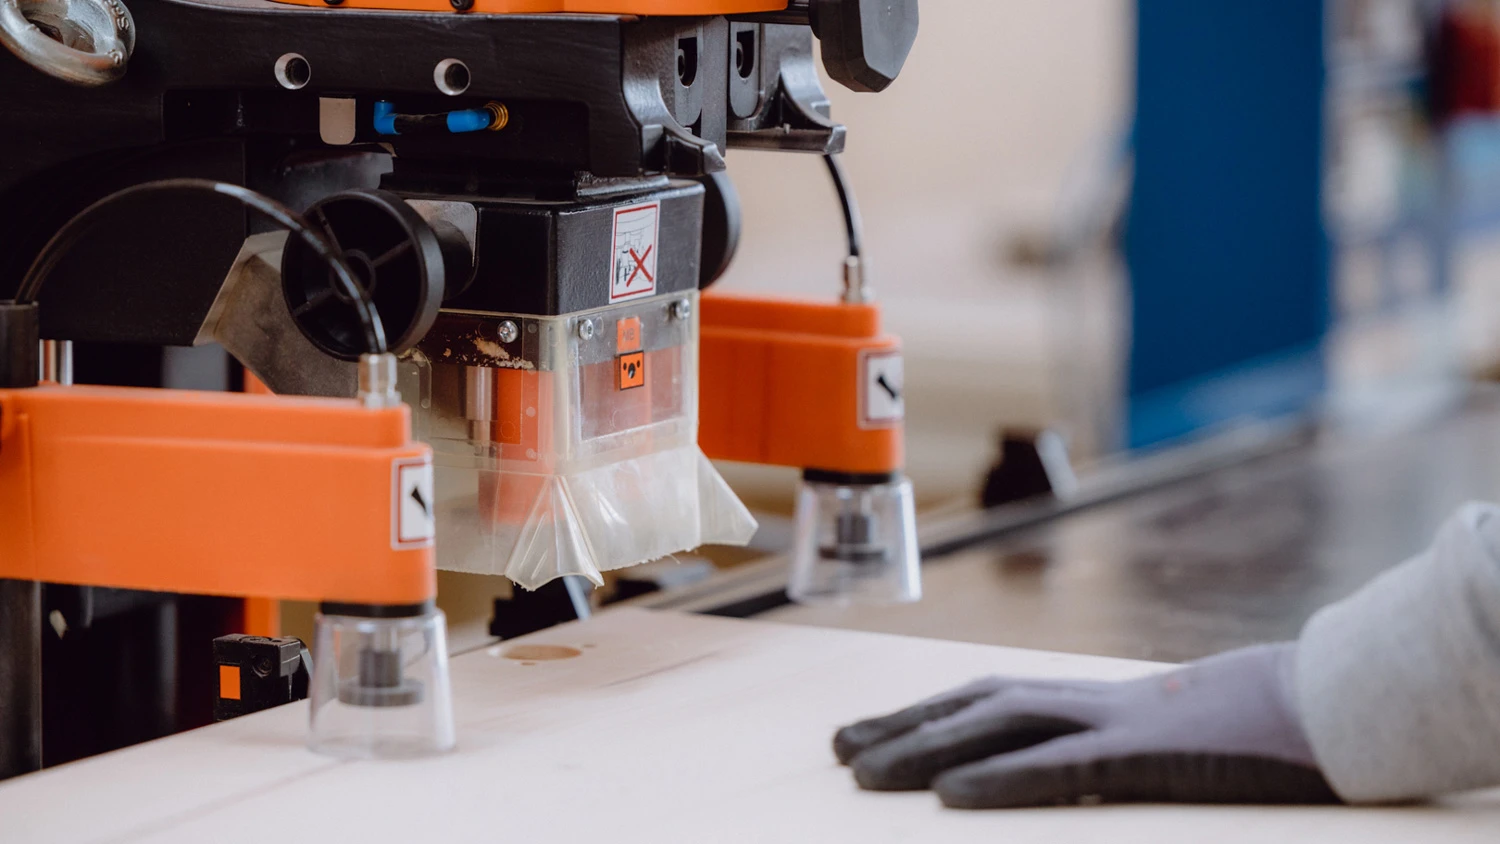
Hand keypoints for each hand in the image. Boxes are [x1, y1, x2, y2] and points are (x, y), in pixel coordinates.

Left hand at [833, 643, 1340, 808]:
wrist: (1340, 701)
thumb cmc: (1267, 727)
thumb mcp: (1181, 740)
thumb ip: (1120, 749)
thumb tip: (1083, 769)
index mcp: (1100, 702)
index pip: (995, 699)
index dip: (929, 713)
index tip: (872, 732)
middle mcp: (1094, 702)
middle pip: (979, 705)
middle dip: (904, 728)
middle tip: (837, 749)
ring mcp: (1119, 724)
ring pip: (1001, 727)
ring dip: (925, 750)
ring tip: (861, 774)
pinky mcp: (1148, 758)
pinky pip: (1062, 770)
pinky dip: (1000, 779)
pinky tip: (948, 797)